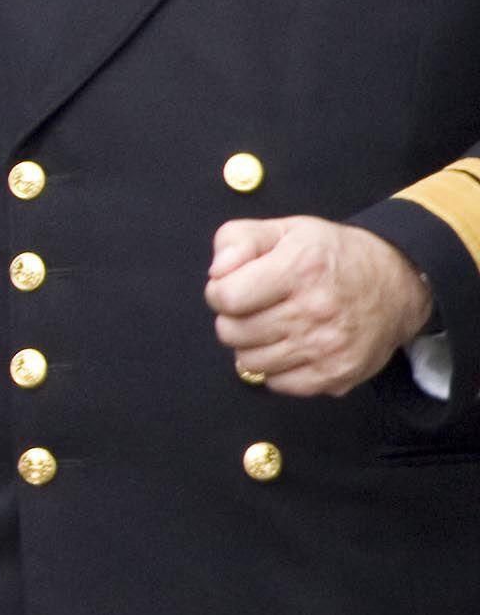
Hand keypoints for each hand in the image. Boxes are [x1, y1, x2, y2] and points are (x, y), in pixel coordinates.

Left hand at [207, 217, 434, 394]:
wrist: (398, 282)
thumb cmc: (332, 255)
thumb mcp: (284, 230)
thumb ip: (237, 240)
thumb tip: (216, 273)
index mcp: (300, 269)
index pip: (226, 297)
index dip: (219, 292)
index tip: (233, 286)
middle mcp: (316, 310)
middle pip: (233, 332)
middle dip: (234, 318)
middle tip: (257, 306)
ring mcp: (328, 347)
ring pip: (250, 362)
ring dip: (253, 345)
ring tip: (275, 325)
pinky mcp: (338, 375)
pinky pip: (278, 384)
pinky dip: (277, 368)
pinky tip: (292, 346)